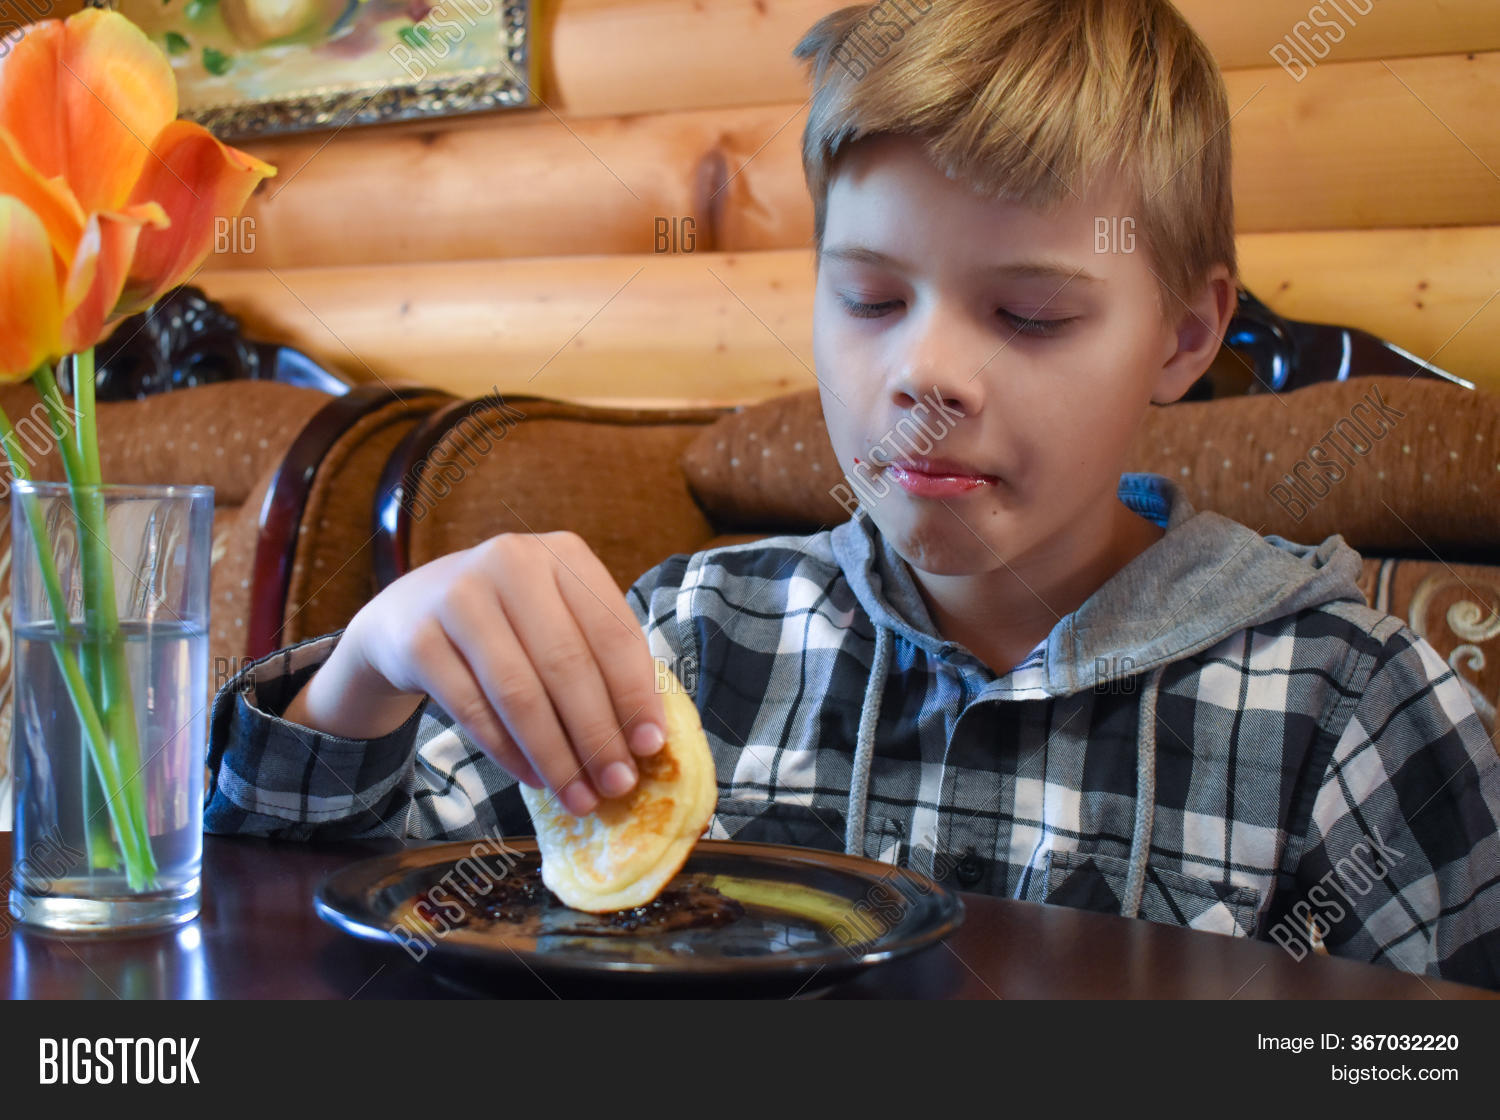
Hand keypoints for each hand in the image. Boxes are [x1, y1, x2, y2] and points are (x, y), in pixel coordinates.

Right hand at [294, 532, 668, 815]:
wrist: (409, 612)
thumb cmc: (508, 621)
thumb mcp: (557, 617)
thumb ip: (600, 660)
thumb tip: (648, 738)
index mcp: (563, 554)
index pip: (612, 631)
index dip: (635, 694)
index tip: (652, 746)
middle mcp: (511, 563)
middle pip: (567, 664)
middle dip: (598, 734)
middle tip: (618, 784)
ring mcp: (458, 597)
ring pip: (519, 693)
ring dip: (555, 754)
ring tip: (580, 796)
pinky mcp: (418, 639)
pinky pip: (473, 710)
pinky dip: (510, 752)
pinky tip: (535, 778)